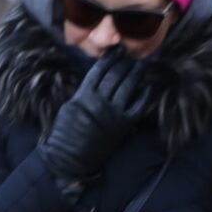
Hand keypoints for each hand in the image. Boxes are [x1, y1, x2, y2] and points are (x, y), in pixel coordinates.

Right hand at [38, 47, 155, 183]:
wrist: (71, 160)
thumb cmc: (65, 135)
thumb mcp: (69, 108)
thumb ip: (83, 93)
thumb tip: (97, 80)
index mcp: (84, 96)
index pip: (100, 70)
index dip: (110, 58)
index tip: (116, 51)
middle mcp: (100, 102)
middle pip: (116, 75)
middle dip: (124, 62)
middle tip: (130, 55)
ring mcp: (114, 113)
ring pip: (129, 86)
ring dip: (136, 73)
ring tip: (140, 65)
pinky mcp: (124, 125)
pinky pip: (139, 105)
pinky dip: (145, 94)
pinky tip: (147, 87)